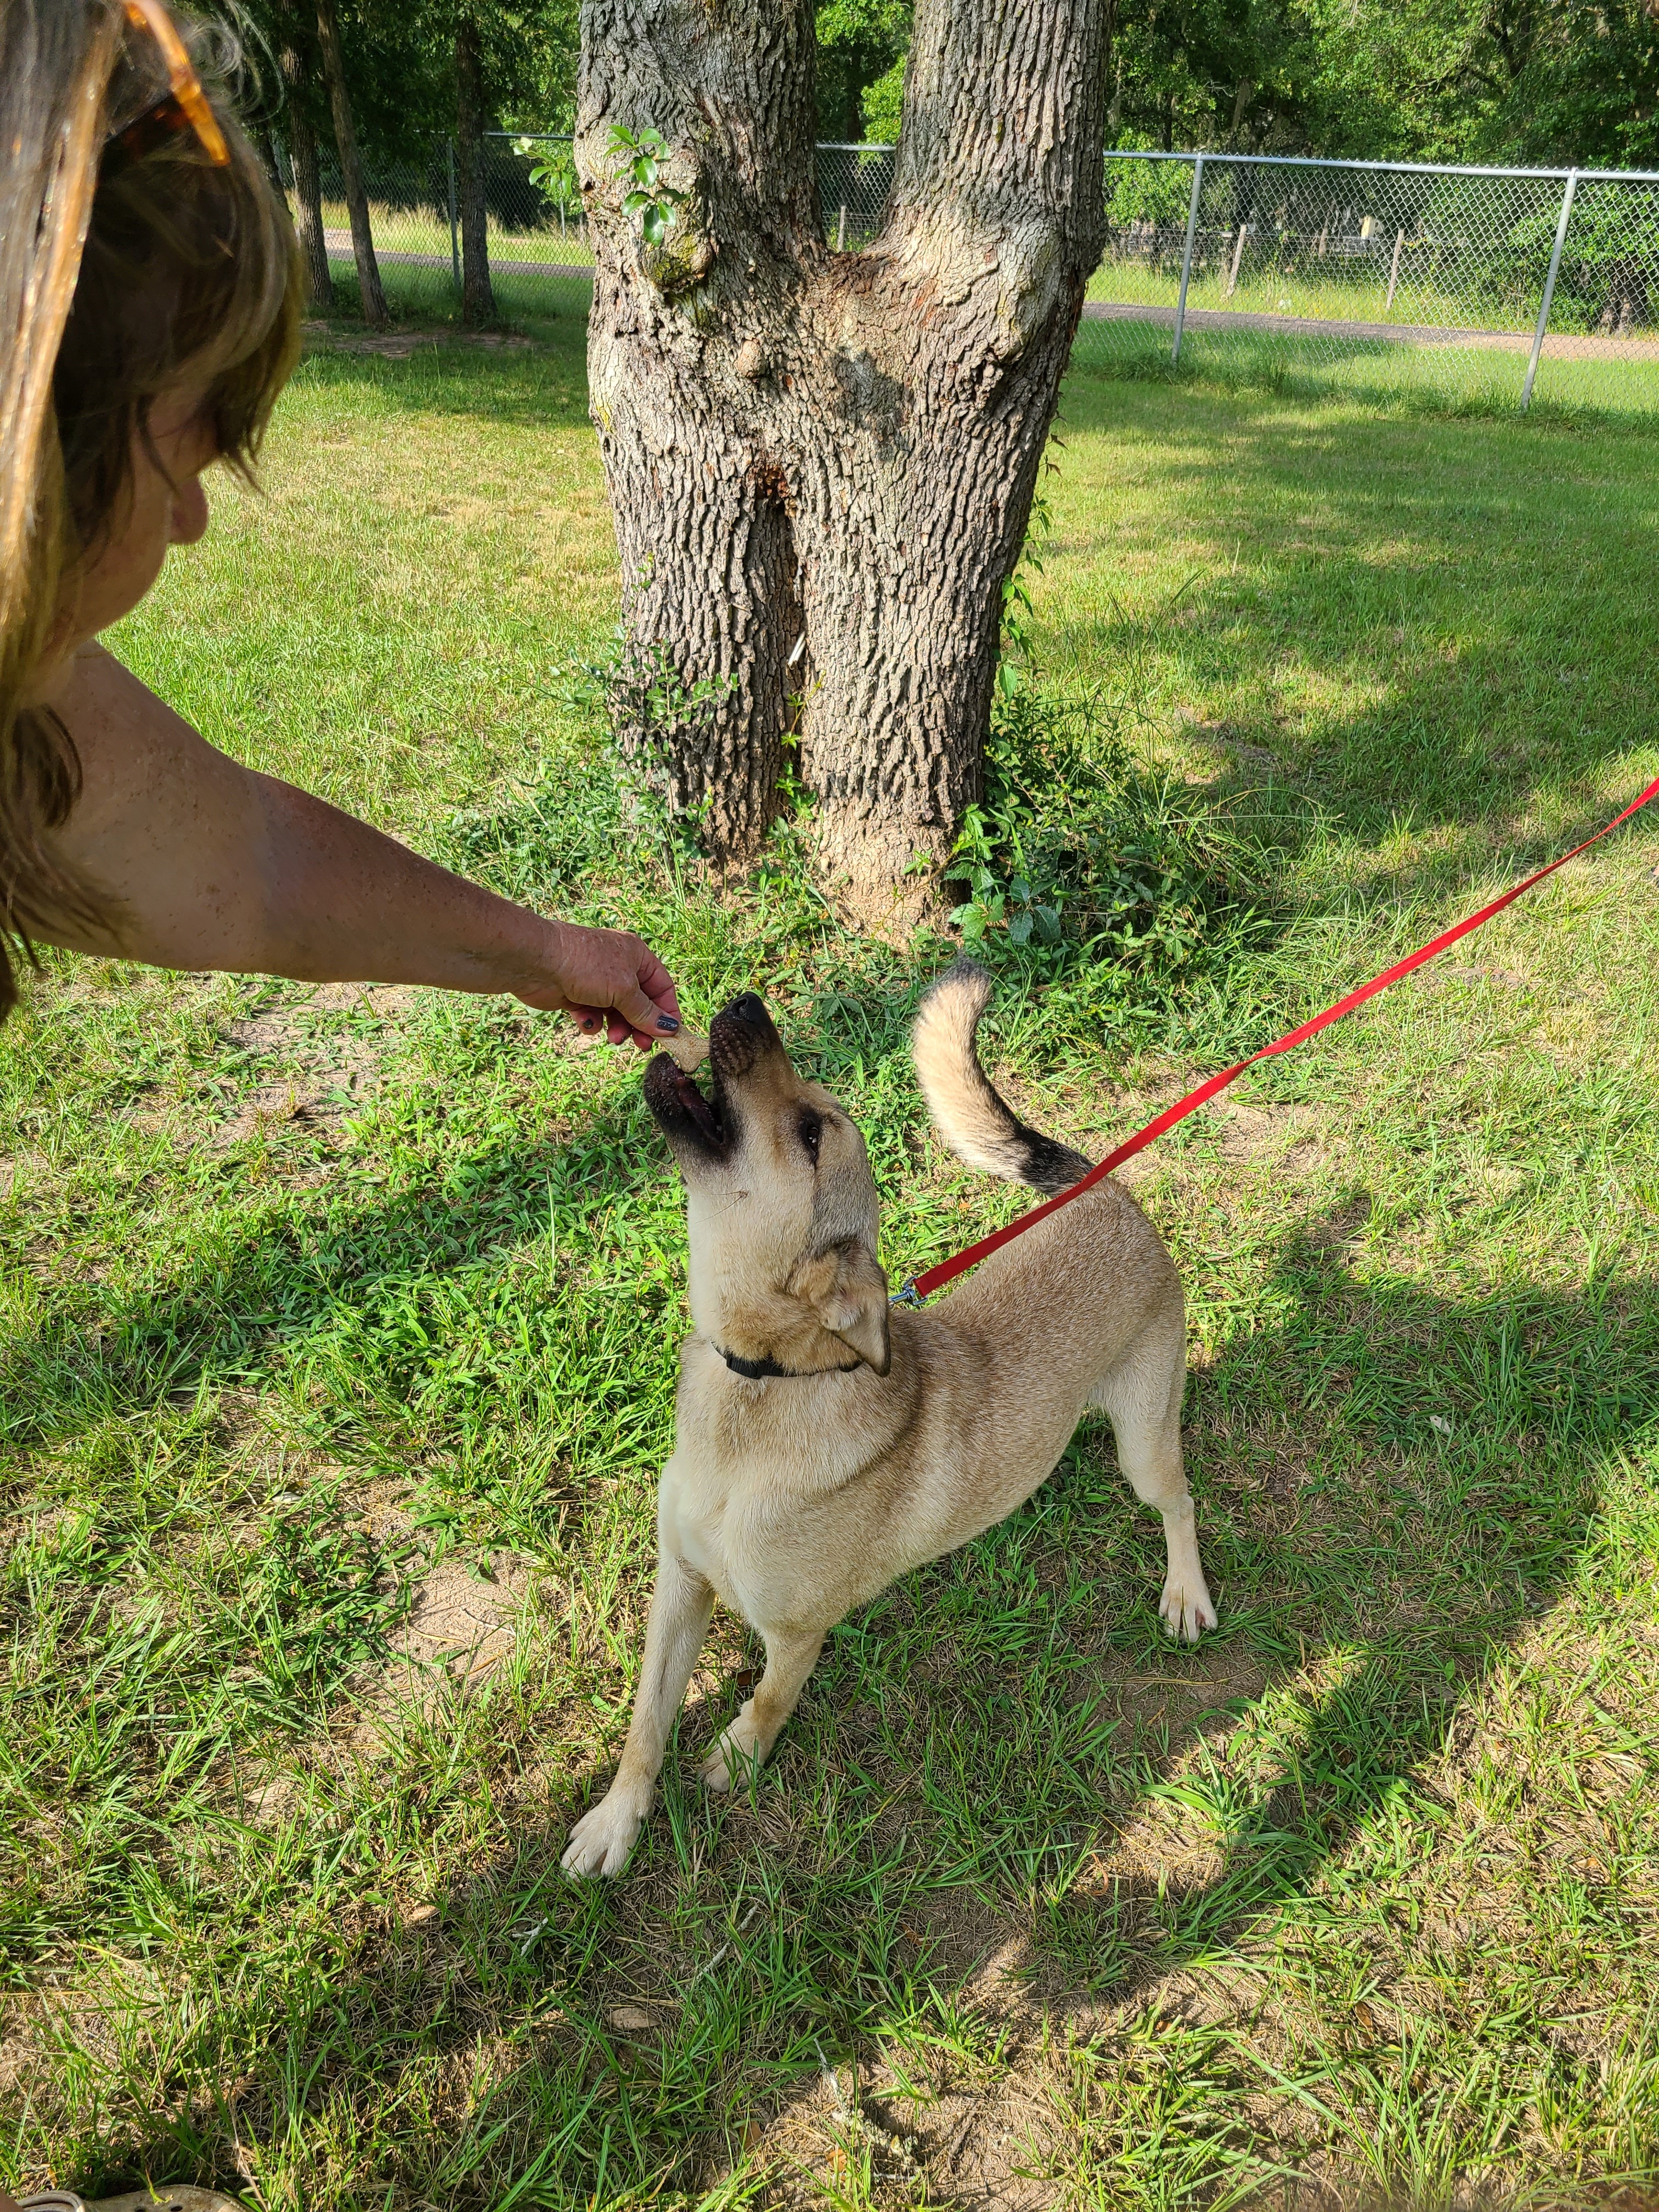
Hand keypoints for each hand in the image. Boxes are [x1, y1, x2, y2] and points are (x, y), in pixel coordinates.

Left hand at [514, 919, 682, 1048]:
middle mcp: (618, 967)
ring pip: (616, 1012)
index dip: (667, 1011)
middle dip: (640, 1025)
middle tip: (641, 1046)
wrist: (536, 962)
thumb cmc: (585, 965)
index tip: (670, 1035)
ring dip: (617, 1027)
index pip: (662, 986)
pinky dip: (591, 1022)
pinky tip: (585, 1021)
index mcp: (636, 956)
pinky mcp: (576, 995)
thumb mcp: (624, 990)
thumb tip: (669, 1029)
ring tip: (612, 1037)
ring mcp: (596, 982)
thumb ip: (646, 1012)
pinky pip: (593, 1014)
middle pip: (639, 1003)